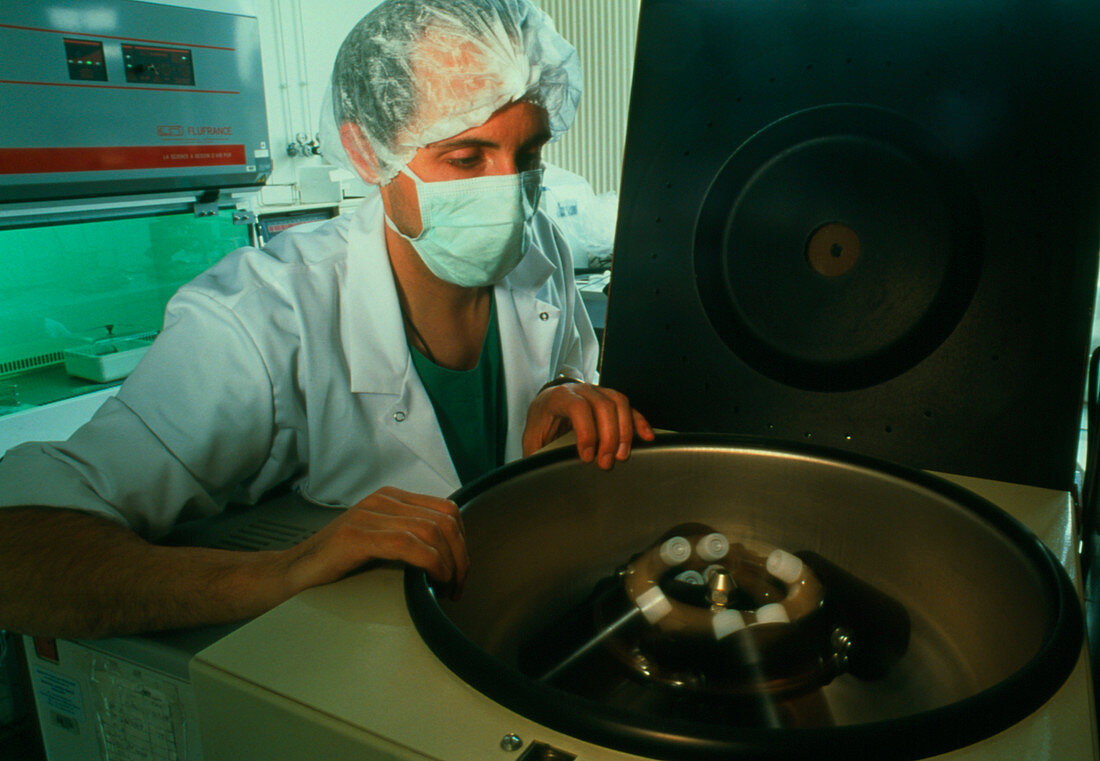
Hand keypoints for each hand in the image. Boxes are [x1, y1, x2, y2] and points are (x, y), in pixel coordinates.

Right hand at [277, 486, 467, 598]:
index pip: (447, 509)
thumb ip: (409, 537)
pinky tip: (433, 580)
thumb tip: (450, 555)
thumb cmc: (336, 563)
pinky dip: (430, 563)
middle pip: (445, 521)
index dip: (463, 542)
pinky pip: (407, 544)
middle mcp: (383, 501)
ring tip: (446, 589)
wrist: (291, 573)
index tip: (460, 572)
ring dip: (449, 565)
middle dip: (461, 558)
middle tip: (457, 587)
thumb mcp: (379, 541)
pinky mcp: (356, 537)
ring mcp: (368, 516)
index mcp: (391, 499)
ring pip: (431, 531)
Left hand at [522, 383, 654, 467]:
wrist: (546, 406)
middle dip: (608, 437)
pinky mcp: (610, 400)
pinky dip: (639, 422)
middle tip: (606, 462)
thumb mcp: (532, 439)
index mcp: (559, 397)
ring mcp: (598, 392)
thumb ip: (538, 454)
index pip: (578, 408)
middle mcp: (581, 390)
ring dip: (625, 431)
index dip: (586, 432)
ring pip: (619, 403)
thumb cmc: (540, 424)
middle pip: (603, 406)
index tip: (587, 457)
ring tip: (622, 455)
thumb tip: (542, 475)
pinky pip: (629, 407)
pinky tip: (646, 437)